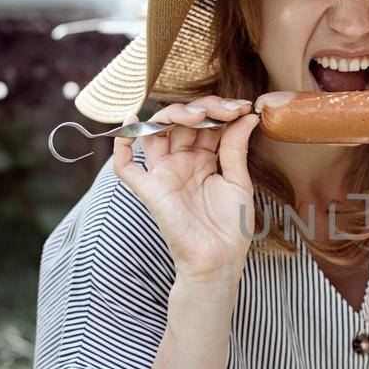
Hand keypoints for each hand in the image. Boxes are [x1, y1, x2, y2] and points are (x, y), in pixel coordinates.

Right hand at [112, 96, 260, 281]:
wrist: (219, 261)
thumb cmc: (230, 227)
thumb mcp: (239, 182)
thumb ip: (236, 148)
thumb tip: (247, 116)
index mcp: (204, 159)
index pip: (205, 124)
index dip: (221, 111)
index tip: (243, 107)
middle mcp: (181, 162)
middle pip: (180, 122)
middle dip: (203, 109)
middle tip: (226, 110)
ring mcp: (164, 174)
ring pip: (154, 133)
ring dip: (170, 115)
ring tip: (196, 114)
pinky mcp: (150, 190)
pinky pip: (126, 168)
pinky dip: (121, 146)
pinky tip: (129, 122)